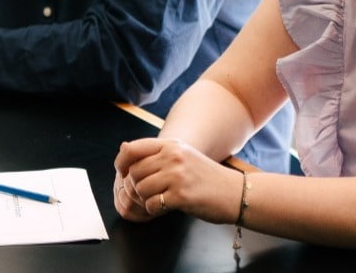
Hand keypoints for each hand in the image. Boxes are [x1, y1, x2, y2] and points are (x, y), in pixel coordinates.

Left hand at [119, 138, 241, 223]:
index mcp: (171, 145)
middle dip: (136, 186)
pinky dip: (154, 210)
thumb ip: (157, 153)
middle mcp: (173, 157)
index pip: (132, 149)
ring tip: (160, 199)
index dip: (121, 162)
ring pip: (140, 189)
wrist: (234, 193)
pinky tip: (166, 207)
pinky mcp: (180, 196)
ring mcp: (177, 176)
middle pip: (134, 173)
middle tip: (150, 193)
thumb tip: (123, 149)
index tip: (122, 173)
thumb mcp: (183, 155)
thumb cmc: (206, 177)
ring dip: (146, 199)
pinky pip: (151, 205)